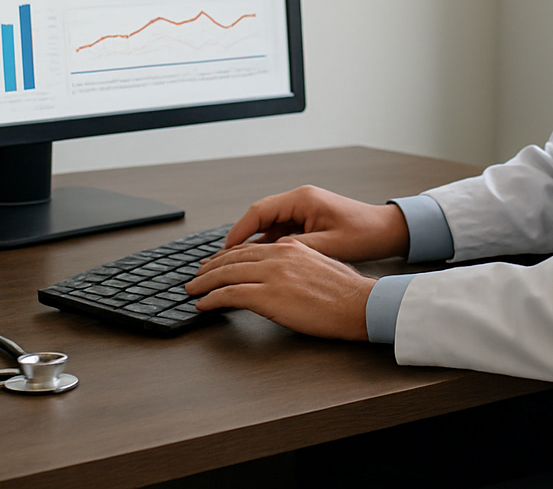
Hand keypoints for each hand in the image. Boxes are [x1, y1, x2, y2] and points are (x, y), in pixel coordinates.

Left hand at [185, 239, 375, 339]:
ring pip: (226, 274)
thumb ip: (297, 263)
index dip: (228, 256)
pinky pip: (230, 295)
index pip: (250, 248)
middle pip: (233, 259)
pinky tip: (204, 304)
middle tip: (196, 276)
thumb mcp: (320, 265)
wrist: (360, 304)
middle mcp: (278, 255)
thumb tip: (282, 274)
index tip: (215, 263)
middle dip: (210, 268)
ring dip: (205, 283)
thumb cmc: (347, 292)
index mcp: (290, 247)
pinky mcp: (268, 296)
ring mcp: (272, 275)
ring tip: (193, 290)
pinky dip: (212, 299)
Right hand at [220, 185, 410, 261]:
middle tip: (221, 261)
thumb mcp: (329, 246)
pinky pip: (280, 232)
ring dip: (253, 245)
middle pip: (259, 218)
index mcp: (302, 200)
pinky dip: (268, 246)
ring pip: (268, 227)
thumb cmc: (364, 234)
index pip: (259, 212)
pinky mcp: (308, 221)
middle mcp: (300, 201)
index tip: (224, 250)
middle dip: (240, 240)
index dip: (238, 232)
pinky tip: (259, 264)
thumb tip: (268, 256)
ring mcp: (303, 211)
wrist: (387, 231)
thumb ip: (296, 249)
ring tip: (234, 266)